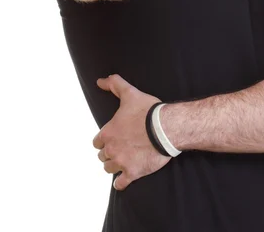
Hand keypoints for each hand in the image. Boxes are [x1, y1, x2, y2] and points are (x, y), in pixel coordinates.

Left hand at [93, 74, 171, 190]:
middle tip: (120, 149)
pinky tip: (123, 179)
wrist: (166, 128)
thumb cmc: (148, 111)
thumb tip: (99, 81)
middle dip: (110, 153)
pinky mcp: (133, 172)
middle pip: (103, 156)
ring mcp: (121, 162)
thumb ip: (114, 84)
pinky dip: (121, 182)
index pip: (97, 142)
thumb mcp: (130, 93)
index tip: (112, 139)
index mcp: (108, 132)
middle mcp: (111, 149)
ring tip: (123, 161)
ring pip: (109, 168)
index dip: (104, 140)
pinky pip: (120, 183)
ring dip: (114, 166)